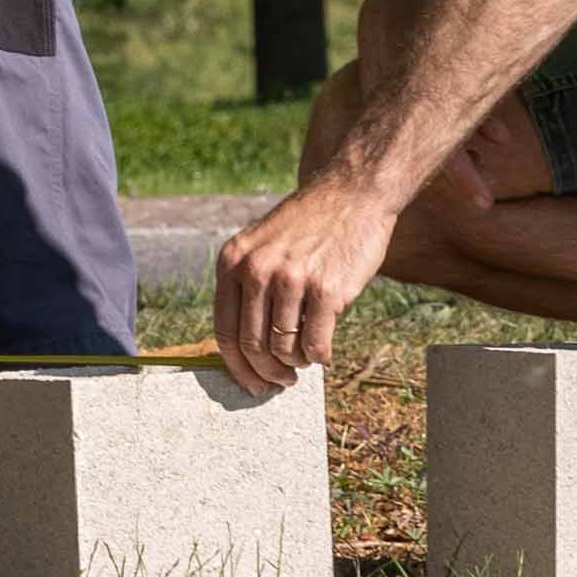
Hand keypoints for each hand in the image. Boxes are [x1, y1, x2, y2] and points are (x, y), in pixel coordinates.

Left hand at [215, 173, 395, 389]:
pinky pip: (315, 344)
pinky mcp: (327, 290)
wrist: (352, 194)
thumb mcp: (261, 244)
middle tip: (282, 381)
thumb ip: (247, 285)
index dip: (236, 366)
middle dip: (267, 373)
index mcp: (233, 260)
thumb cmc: (308, 225)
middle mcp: (256, 270)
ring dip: (296, 362)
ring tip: (305, 358)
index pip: (224, 330)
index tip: (250, 383)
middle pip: (253, 346)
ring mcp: (291, 280)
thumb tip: (245, 346)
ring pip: (284, 348)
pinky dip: (319, 357)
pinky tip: (324, 352)